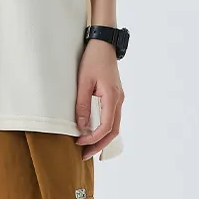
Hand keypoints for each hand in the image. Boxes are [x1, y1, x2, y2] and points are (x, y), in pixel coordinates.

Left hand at [75, 38, 123, 159]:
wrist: (103, 43)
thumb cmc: (93, 59)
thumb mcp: (83, 80)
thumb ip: (82, 103)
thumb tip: (82, 126)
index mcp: (112, 97)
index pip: (106, 126)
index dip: (93, 138)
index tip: (79, 142)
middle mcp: (119, 100)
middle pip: (113, 131)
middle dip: (99, 144)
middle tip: (84, 155)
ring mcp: (118, 98)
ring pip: (114, 125)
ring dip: (102, 138)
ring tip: (88, 146)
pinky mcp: (115, 95)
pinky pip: (112, 117)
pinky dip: (104, 128)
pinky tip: (94, 131)